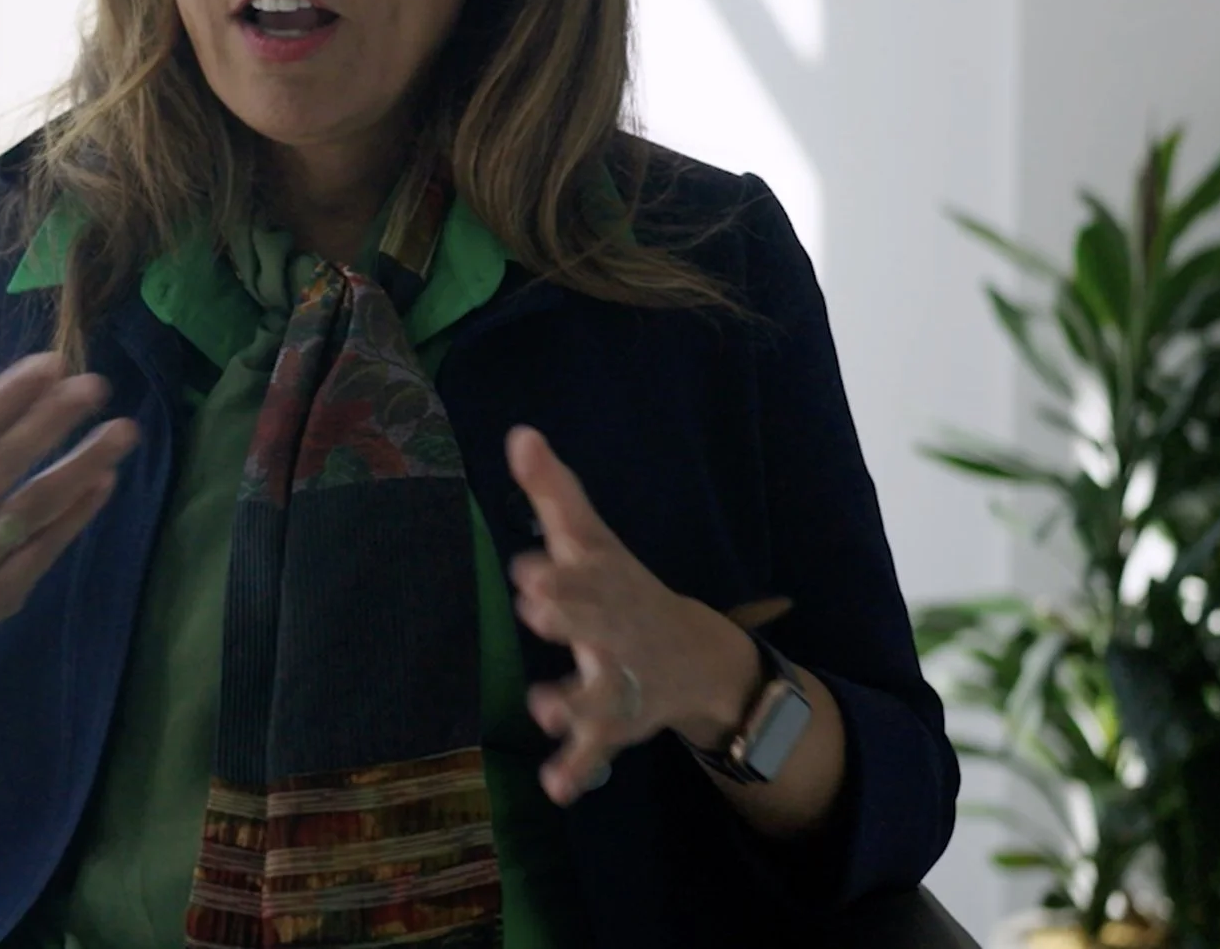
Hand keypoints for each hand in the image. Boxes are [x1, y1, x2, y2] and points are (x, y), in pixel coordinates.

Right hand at [0, 349, 141, 674]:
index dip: (8, 395)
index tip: (52, 363)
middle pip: (2, 465)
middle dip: (50, 421)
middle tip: (96, 386)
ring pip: (32, 507)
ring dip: (81, 466)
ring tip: (122, 431)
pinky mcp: (0, 595)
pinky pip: (45, 548)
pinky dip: (76, 515)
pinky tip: (105, 481)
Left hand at [504, 426, 758, 804]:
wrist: (700, 656)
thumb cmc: (623, 589)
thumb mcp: (593, 541)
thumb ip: (554, 492)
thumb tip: (520, 433)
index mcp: (605, 583)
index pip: (584, 571)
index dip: (559, 570)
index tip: (527, 566)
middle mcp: (615, 630)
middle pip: (594, 623)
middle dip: (568, 615)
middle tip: (534, 604)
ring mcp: (620, 680)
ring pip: (599, 692)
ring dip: (573, 700)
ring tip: (542, 708)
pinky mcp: (617, 724)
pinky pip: (597, 750)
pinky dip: (579, 769)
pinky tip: (557, 787)